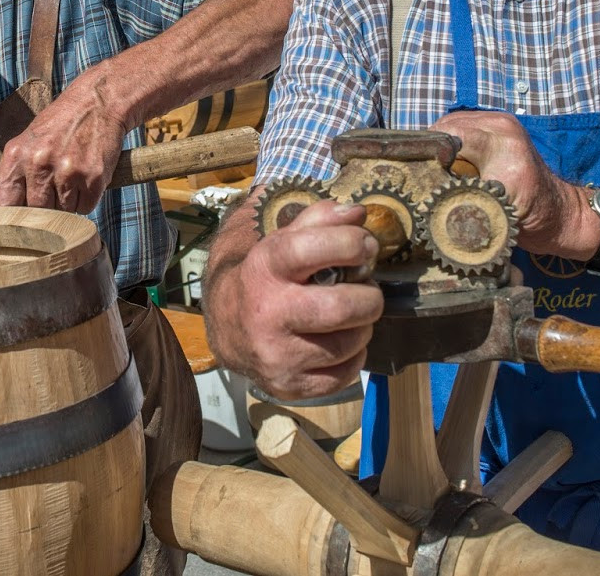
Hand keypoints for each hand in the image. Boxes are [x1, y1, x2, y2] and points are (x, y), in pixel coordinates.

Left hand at [0, 84, 128, 213]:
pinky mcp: (93, 178)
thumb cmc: (61, 124)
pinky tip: (86, 176)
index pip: (3, 204)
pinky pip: (86, 208)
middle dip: (45, 209)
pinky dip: (87, 199)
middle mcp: (39, 163)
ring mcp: (67, 171)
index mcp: (17, 155)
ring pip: (63, 213)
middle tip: (54, 190)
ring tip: (72, 176)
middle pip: (36, 213)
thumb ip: (16, 175)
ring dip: (68, 203)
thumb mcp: (29, 142)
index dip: (9, 222)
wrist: (98, 101)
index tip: (16, 228)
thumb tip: (7, 215)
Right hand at [205, 199, 381, 397]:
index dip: (349, 243)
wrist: (230, 330)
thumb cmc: (268, 279)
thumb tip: (358, 213)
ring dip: (362, 326)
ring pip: (350, 343)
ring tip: (350, 316)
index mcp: (264, 269)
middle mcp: (268, 313)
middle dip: (369, 296)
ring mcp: (278, 355)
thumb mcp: (283, 241)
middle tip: (366, 290)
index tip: (365, 246)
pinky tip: (338, 341)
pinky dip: (354, 356)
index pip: (309, 249)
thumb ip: (320, 220)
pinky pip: (347, 374)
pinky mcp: (291, 385)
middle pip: (341, 307)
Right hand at [431, 110, 592, 259]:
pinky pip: (459, 124)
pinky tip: (445, 160)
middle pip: (445, 128)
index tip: (416, 176)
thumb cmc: (530, 221)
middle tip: (418, 174)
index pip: (450, 139)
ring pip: (449, 124)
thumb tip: (423, 192)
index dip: (428, 156)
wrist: (559, 214)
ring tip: (430, 167)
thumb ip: (461, 197)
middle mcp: (504, 129)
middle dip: (429, 150)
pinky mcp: (498, 122)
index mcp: (504, 151)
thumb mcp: (492, 215)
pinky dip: (448, 140)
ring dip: (437, 144)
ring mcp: (501, 122)